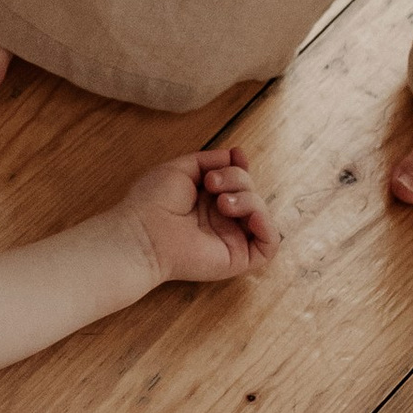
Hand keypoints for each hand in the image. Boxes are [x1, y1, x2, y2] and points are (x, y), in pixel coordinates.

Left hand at [121, 148, 277, 285]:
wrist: (143, 232)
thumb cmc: (152, 202)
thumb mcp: (181, 168)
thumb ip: (208, 160)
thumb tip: (234, 154)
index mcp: (207, 199)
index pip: (238, 181)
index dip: (241, 167)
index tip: (236, 155)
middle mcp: (221, 219)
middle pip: (251, 191)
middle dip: (238, 179)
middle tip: (212, 182)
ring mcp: (230, 238)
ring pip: (261, 213)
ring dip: (249, 199)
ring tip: (222, 202)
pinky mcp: (237, 258)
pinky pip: (269, 245)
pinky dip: (268, 227)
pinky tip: (252, 217)